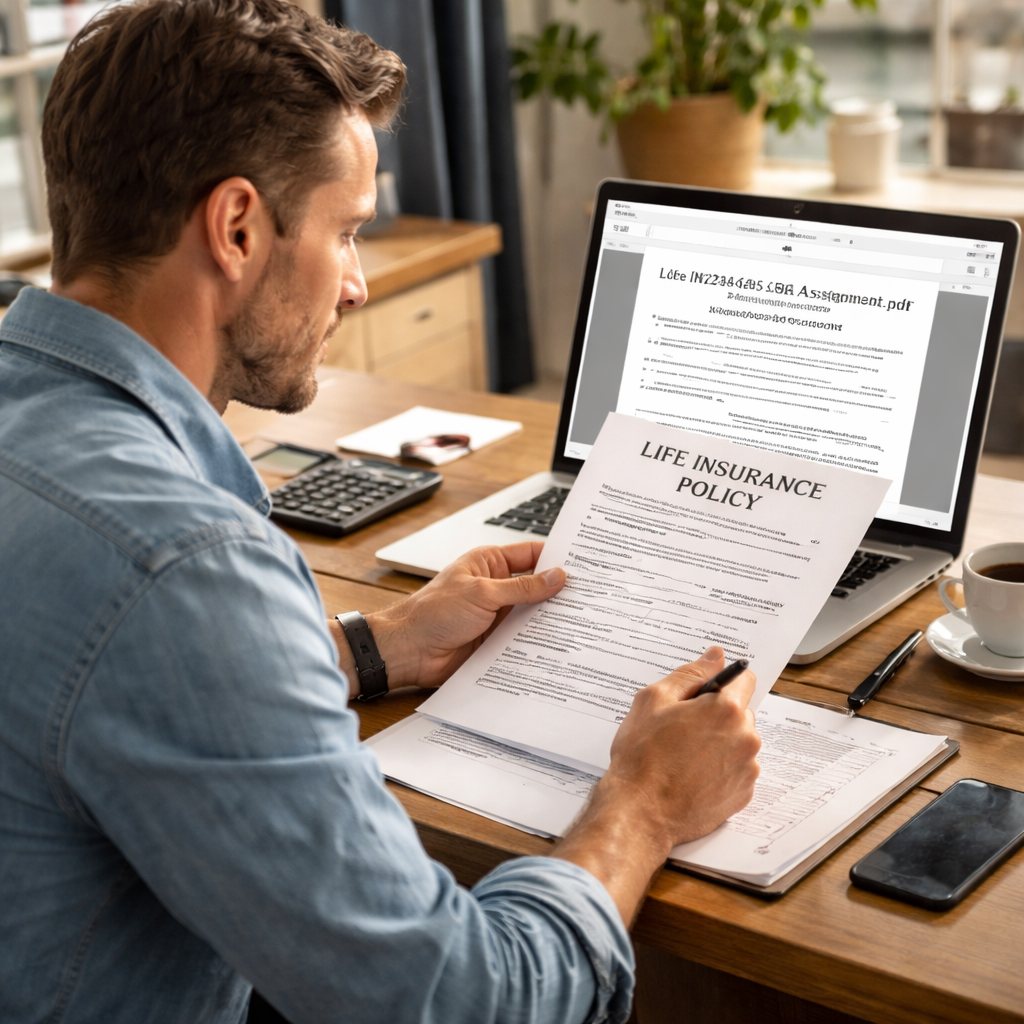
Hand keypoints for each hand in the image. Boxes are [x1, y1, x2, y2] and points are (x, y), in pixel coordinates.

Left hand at [332, 542, 564, 692]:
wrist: (409, 651)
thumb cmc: (433, 613)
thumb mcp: (482, 593)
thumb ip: (522, 587)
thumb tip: (556, 577)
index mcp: (489, 563)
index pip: (531, 554)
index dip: (556, 558)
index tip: (584, 563)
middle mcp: (496, 586)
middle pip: (536, 585)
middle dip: (559, 590)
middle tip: (591, 594)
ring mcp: (497, 614)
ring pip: (533, 613)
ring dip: (551, 617)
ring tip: (584, 619)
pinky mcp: (497, 639)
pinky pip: (524, 637)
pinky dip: (540, 639)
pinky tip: (560, 643)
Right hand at [552, 647, 760, 924]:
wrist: (640, 812)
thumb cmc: (642, 756)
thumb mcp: (654, 700)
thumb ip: (691, 674)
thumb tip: (715, 656)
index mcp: (726, 709)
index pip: (744, 678)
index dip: (721, 681)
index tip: (703, 692)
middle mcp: (746, 737)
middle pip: (740, 712)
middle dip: (716, 714)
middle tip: (681, 728)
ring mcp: (747, 769)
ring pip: (738, 741)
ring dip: (719, 742)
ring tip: (683, 756)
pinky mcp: (743, 794)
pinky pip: (737, 769)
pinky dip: (720, 769)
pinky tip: (692, 775)